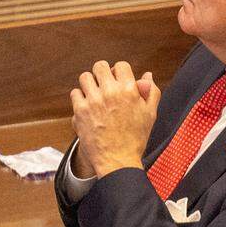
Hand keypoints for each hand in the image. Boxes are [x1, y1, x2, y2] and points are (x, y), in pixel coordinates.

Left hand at [70, 61, 161, 177]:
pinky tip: (87, 106)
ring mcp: (93, 101)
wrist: (118, 160)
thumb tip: (147, 75)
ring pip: (85, 77)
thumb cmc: (135, 139)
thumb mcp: (150, 114)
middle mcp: (110, 92)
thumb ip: (151, 92)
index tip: (118, 81)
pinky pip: (75, 93)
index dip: (119, 72)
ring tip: (94, 95)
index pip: (120, 65)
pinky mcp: (80, 111)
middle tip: (104, 85)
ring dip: (90, 84)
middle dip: (102, 73)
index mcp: (129, 90)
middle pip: (100, 66)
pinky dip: (80, 98)